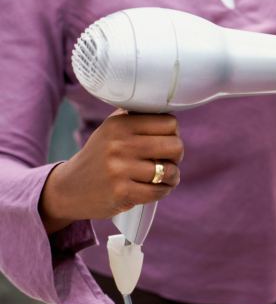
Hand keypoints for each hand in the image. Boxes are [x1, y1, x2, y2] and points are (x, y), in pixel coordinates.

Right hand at [39, 109, 182, 234]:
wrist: (69, 188)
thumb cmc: (100, 155)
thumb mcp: (111, 128)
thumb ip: (137, 116)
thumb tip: (168, 110)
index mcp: (120, 124)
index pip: (169, 123)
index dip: (173, 134)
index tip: (167, 141)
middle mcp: (119, 144)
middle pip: (175, 146)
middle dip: (177, 156)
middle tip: (169, 161)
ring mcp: (119, 169)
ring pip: (169, 171)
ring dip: (173, 177)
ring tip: (166, 177)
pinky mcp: (121, 192)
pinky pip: (159, 191)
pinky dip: (163, 191)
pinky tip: (157, 188)